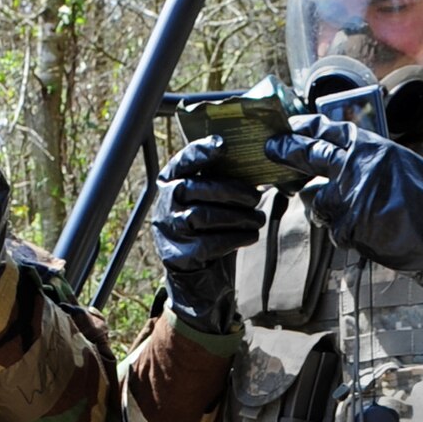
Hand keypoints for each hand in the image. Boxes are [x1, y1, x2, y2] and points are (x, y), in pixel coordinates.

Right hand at [152, 136, 264, 333]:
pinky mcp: (178, 256)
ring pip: (202, 216)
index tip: (222, 145)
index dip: (200, 152)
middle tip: (256, 197)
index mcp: (170, 184)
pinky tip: (251, 236)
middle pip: (194, 188)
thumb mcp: (211, 201)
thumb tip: (255, 162)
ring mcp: (168, 232)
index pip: (182, 162)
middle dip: (231, 191)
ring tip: (258, 219)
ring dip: (237, 216)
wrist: (199, 275)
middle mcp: (164, 206)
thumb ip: (221, 181)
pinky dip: (235, 238)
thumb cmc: (211, 229)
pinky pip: (208, 243)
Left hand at [264, 120, 422, 284]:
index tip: (290, 127)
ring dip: (327, 209)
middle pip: (310, 155)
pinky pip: (334, 230)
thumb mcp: (403, 166)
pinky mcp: (347, 225)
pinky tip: (370, 234)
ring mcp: (350, 196)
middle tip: (269, 148)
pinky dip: (347, 234)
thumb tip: (347, 162)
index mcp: (374, 148)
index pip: (330, 131)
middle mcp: (358, 166)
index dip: (306, 128)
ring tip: (354, 215)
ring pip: (318, 202)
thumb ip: (373, 162)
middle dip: (286, 151)